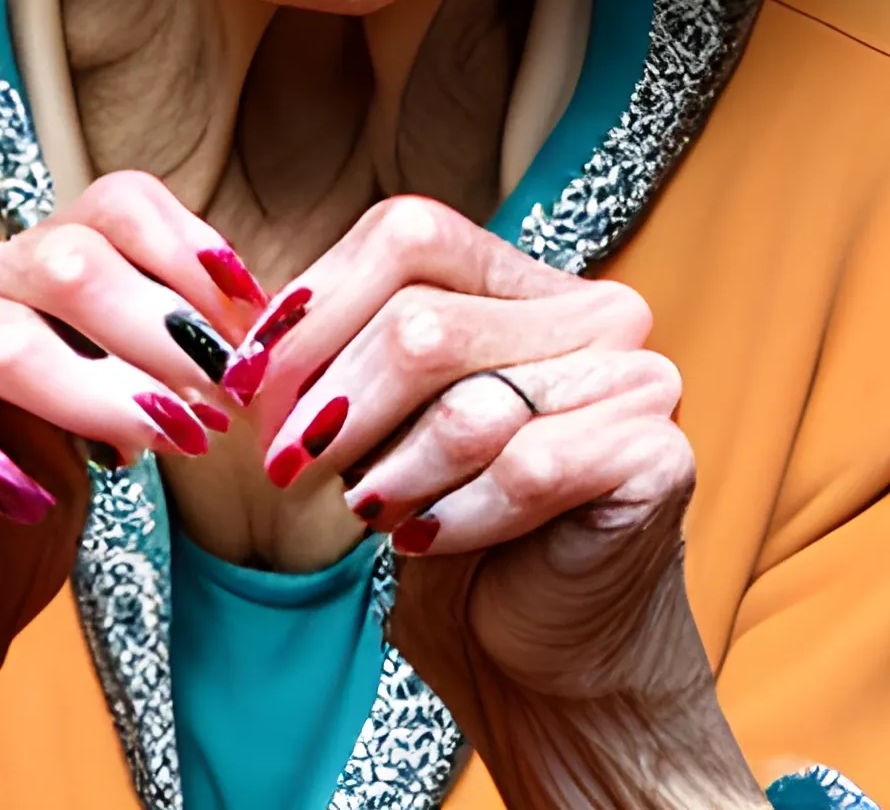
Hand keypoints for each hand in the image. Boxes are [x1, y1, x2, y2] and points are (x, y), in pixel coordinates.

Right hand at [0, 173, 264, 808]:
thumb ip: (157, 358)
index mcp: (5, 255)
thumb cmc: (24, 497)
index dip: (187, 252)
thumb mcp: (106, 415)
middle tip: (217, 400)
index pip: (107, 208)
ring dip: (92, 397)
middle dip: (156, 333)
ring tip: (160, 445)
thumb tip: (255, 325)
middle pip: (60, 263)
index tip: (249, 316)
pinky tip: (26, 499)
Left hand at [233, 197, 762, 809]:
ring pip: (464, 403)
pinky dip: (455, 516)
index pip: (407, 232)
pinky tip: (430, 539)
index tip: (247, 380)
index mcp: (523, 277)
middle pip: (421, 321)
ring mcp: (637, 377)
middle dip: (331, 404)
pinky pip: (525, 469)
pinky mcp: (656, 455)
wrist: (540, 657)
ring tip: (369, 510)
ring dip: (389, 473)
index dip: (314, 305)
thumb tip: (232, 309)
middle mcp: (594, 308)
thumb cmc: (447, 525)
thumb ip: (332, 350)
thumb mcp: (377, 420)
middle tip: (286, 465)